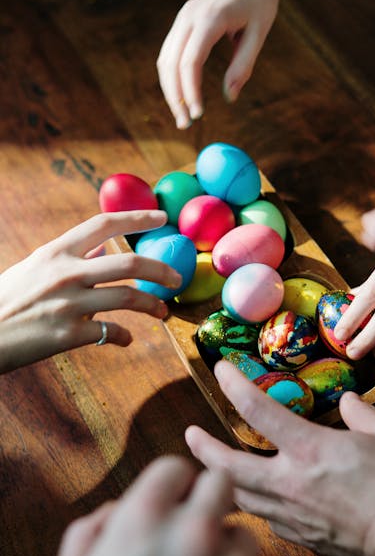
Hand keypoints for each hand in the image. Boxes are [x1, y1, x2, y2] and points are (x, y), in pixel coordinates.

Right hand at [0, 210, 181, 372]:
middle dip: (161, 270)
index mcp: (56, 252)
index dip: (137, 217)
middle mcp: (66, 273)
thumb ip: (67, 259)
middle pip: (129, 263)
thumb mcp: (33, 269)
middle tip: (176, 278)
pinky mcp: (69, 335)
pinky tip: (127, 338)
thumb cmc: (6, 300)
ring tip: (163, 312)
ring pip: (129, 299)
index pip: (104, 224)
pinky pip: (111, 332)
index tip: (162, 217)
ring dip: (153, 306)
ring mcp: (69, 304)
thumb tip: (99, 250)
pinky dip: (124, 336)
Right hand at [45, 456, 275, 555]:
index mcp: (145, 520)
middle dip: (209, 500)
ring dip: (227, 553)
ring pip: (243, 536)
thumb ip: (92, 531)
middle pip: (221, 484)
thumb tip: (118, 510)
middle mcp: (194, 533)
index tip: (174, 499)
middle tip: (197, 529)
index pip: (177, 467)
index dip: (173, 484)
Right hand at [157, 0, 292, 127]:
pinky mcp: (182, 23)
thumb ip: (243, 66)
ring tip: (182, 116)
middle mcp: (189, 17)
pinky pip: (169, 54)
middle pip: (170, 64)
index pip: (190, 61)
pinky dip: (172, 78)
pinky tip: (182, 97)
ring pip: (165, 60)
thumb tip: (229, 97)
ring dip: (170, 90)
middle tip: (185, 124)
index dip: (191, 91)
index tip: (198, 114)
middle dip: (175, 97)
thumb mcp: (258, 33)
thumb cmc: (259, 1)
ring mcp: (182, 18)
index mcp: (209, 19)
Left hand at [186, 361, 374, 555]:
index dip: (233, 386)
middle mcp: (288, 481)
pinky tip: (259, 501)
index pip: (257, 410)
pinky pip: (265, 519)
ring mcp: (289, 513)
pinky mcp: (298, 537)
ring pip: (239, 498)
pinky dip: (255, 507)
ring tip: (212, 470)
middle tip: (189, 435)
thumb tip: (348, 403)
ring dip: (221, 481)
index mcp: (307, 449)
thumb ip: (361, 415)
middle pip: (227, 466)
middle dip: (203, 449)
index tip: (219, 370)